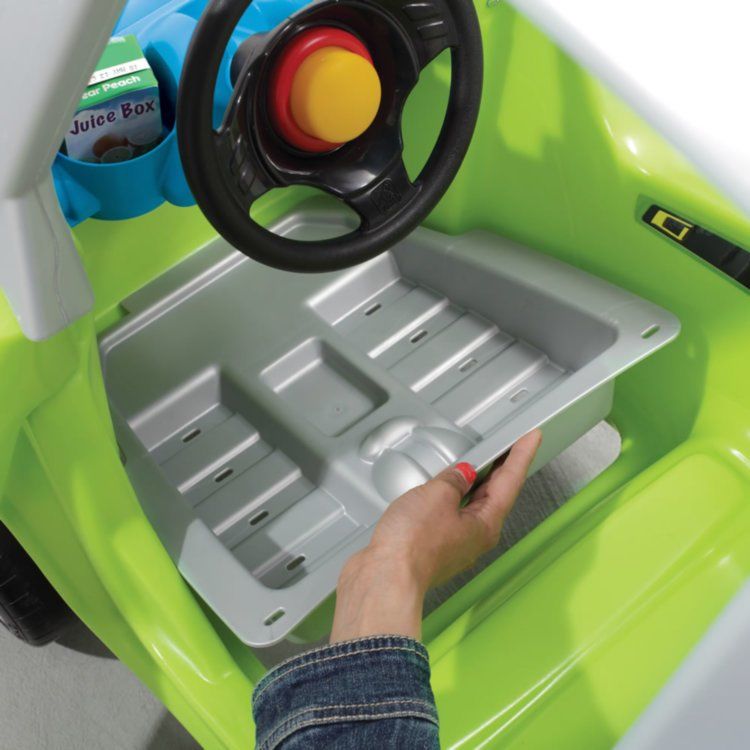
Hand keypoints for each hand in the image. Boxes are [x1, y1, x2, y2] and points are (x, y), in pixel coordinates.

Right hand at [330, 430, 541, 641]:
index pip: (511, 480)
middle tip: (512, 446)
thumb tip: (460, 474)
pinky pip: (453, 515)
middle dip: (504, 468)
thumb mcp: (437, 495)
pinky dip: (456, 497)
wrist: (386, 578)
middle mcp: (476, 538)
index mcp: (486, 523)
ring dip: (479, 482)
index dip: (521, 455)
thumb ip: (453, 479)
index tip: (531, 438)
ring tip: (482, 464)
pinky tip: (447, 491)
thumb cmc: (412, 545)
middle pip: (496, 495)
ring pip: (474, 506)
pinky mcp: (435, 548)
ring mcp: (456, 544)